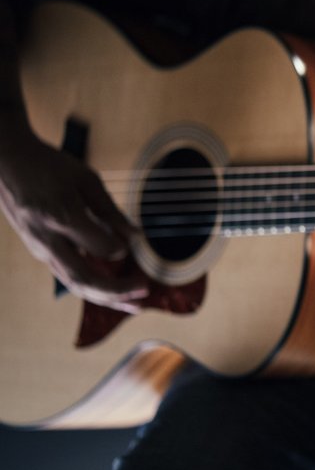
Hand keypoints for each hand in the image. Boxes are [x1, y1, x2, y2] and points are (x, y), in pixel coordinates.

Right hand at [0, 132, 147, 311]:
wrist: (6, 163)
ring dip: (107, 298)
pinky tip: (115, 294)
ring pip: (75, 284)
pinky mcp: (41, 252)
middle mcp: (48, 240)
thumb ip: (110, 211)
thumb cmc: (49, 166)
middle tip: (145, 291)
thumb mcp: (86, 179)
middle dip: (117, 291)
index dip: (120, 248)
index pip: (99, 247)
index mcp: (61, 217)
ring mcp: (41, 249)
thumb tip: (136, 237)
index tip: (135, 243)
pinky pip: (69, 276)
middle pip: (84, 278)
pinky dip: (94, 288)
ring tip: (136, 305)